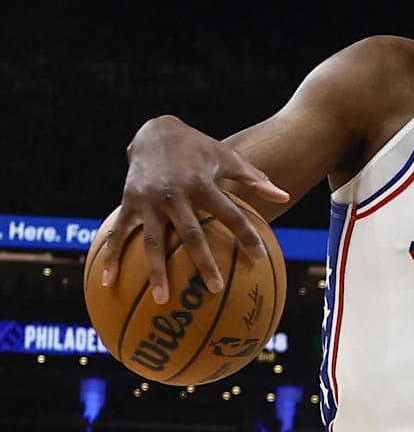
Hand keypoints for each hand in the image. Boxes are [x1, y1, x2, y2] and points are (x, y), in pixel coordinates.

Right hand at [98, 115, 288, 303]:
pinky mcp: (129, 203)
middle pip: (191, 234)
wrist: (154, 131)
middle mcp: (175, 194)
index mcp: (202, 184)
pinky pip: (119, 234)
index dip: (245, 234)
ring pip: (154, 241)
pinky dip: (112, 257)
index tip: (259, 256)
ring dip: (157, 271)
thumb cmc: (198, 148)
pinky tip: (110, 282)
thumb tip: (284, 197)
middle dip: (204, 262)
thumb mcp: (229, 157)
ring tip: (163, 300)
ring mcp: (149, 201)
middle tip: (215, 289)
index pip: (229, 214)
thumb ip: (255, 179)